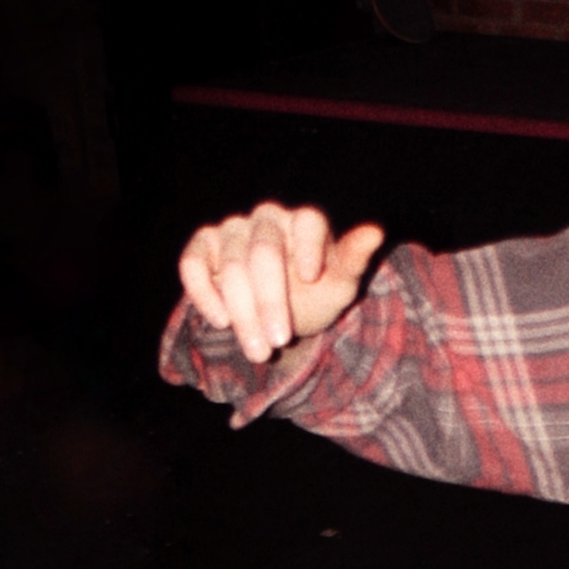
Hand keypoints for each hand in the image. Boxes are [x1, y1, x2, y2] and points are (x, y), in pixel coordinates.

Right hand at [179, 203, 383, 365]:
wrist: (278, 315)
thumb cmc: (313, 295)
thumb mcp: (338, 286)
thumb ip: (352, 260)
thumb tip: (376, 231)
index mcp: (304, 221)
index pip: (308, 222)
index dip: (310, 248)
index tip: (312, 279)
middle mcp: (267, 218)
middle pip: (264, 252)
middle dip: (269, 302)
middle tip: (278, 342)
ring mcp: (232, 230)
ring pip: (230, 266)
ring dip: (242, 313)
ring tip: (257, 350)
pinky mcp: (203, 248)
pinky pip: (193, 264)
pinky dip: (203, 294)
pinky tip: (221, 322)